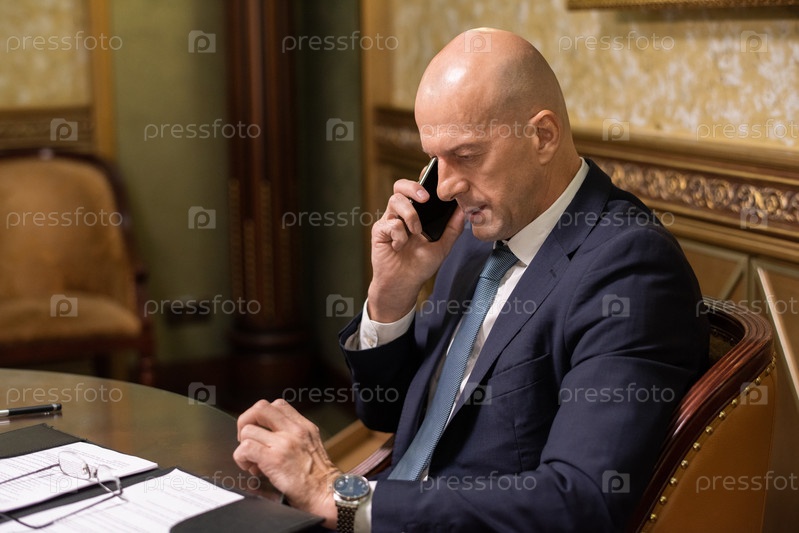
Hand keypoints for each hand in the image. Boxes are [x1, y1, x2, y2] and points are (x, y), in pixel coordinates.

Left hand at [233, 399, 339, 528]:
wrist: (326, 494)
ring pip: (248, 430)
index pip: (277, 404)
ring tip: (252, 460)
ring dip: (243, 446)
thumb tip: (271, 435)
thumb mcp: (312, 445)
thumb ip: (295, 435)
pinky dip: (241, 458)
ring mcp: (283, 443)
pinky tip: (251, 468)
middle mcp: (294, 430)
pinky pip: (245, 448)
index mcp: (304, 426)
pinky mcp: (273, 459)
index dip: (262, 416)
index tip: (260, 430)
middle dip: (246, 422)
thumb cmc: (318, 477)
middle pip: (260, 408)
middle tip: (247, 439)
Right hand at [368, 177, 464, 321]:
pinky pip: (390, 223)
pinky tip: (400, 247)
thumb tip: (463, 209)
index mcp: (416, 214)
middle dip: (413, 187)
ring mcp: (389, 221)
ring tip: (416, 232)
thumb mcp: (442, 246)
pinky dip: (399, 235)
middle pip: (400, 186)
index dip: (422, 180)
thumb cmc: (420, 266)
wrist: (404, 284)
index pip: (417, 190)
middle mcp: (401, 214)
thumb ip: (453, 228)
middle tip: (425, 198)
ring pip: (395, 200)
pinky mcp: (380, 231)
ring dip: (410, 215)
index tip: (434, 175)